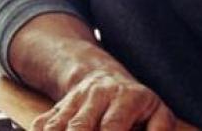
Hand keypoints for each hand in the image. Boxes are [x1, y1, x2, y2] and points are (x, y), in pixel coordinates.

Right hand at [31, 69, 175, 130]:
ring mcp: (73, 101)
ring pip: (57, 125)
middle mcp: (95, 96)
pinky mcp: (57, 108)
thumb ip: (160, 130)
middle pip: (79, 126)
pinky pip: (42, 124)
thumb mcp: (158, 112)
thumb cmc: (136, 103)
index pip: (112, 126)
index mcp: (124, 98)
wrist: (103, 76)